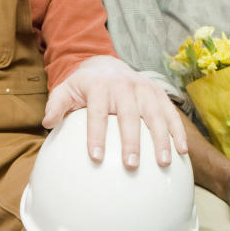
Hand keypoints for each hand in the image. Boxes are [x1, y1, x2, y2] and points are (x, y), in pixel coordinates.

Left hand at [42, 55, 187, 168]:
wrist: (107, 65)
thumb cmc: (84, 86)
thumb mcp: (66, 90)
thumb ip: (56, 105)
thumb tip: (47, 123)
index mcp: (99, 86)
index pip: (97, 112)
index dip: (96, 134)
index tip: (95, 157)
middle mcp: (124, 86)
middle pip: (129, 115)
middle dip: (131, 140)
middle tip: (131, 165)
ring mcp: (144, 88)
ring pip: (155, 114)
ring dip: (161, 139)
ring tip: (163, 162)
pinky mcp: (158, 93)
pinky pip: (171, 113)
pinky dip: (177, 131)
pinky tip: (182, 151)